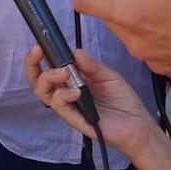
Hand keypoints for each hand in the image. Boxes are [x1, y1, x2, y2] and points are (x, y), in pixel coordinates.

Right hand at [25, 46, 154, 152]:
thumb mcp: (108, 76)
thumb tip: (76, 51)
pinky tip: (76, 92)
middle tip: (39, 52)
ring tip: (64, 73)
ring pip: (43, 93)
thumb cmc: (123, 101)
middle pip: (37, 80)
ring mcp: (68, 107)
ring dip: (48, 78)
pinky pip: (59, 107)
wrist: (138, 125)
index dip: (39, 56)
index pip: (47, 68)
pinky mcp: (73, 119)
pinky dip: (63, 96)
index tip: (40, 44)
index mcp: (71, 81)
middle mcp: (65, 93)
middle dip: (32, 64)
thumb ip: (91, 65)